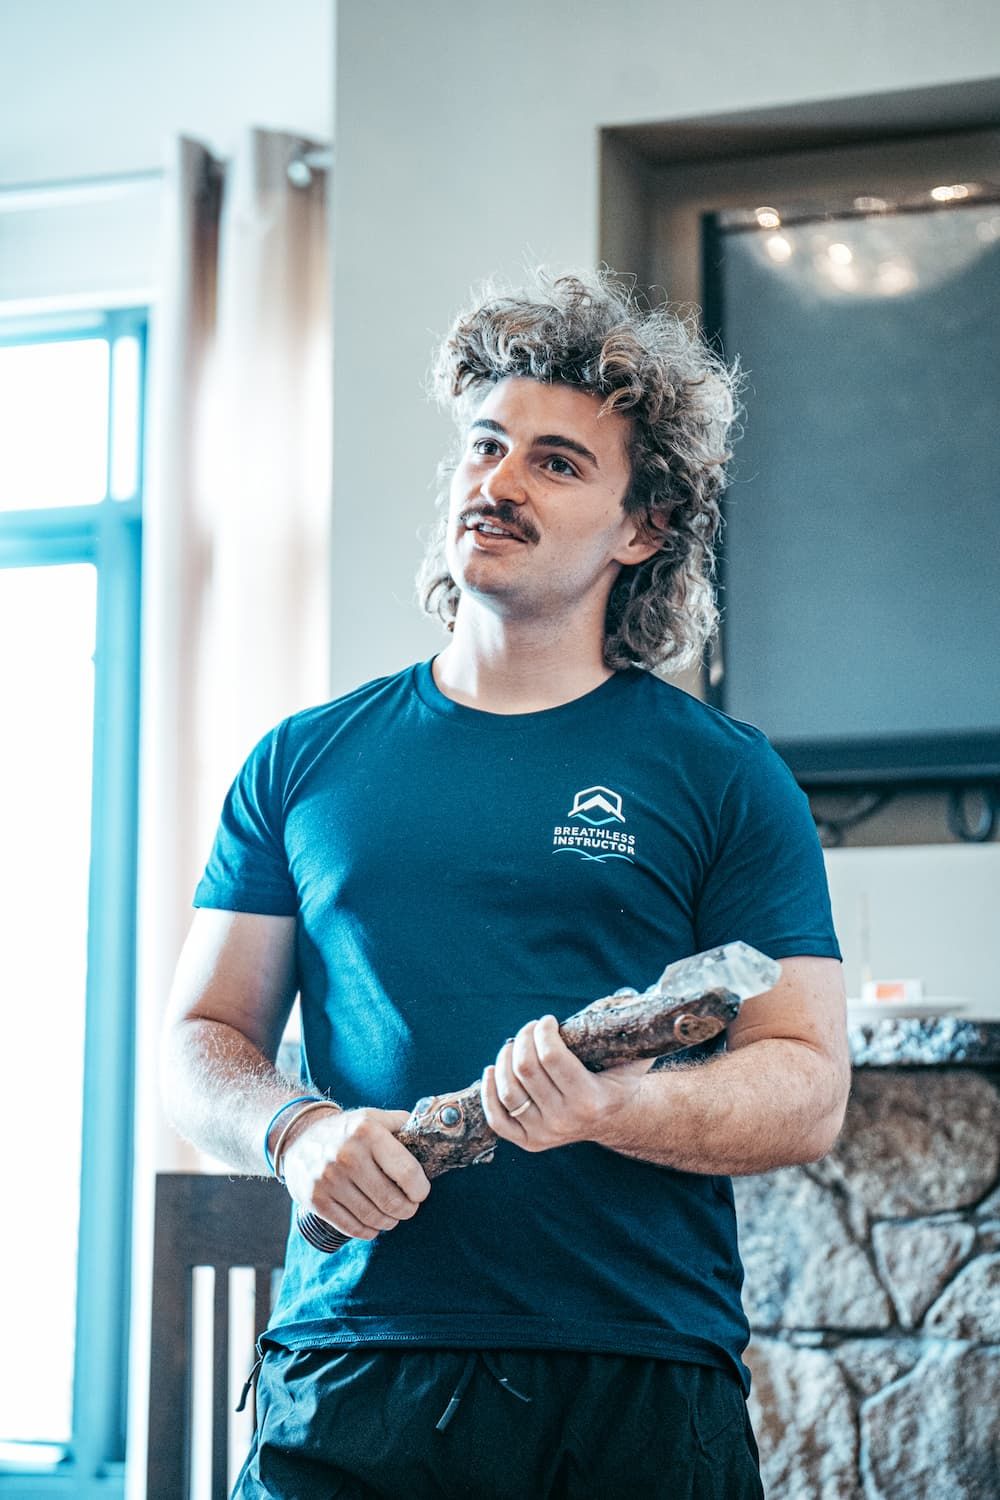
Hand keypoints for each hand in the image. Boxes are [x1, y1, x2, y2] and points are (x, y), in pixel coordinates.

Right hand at [281, 1107, 430, 1239]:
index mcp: (368, 1132)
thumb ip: (403, 1124)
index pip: (407, 1172)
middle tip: (409, 1208)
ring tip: (391, 1216)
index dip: (420, 1189)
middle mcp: (347, 1155)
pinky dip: (367, 1231)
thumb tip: (435, 1135)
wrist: (299, 1136)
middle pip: (391, 1200)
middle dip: (407, 1210)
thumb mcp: (374, 1117)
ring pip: (372, 1216)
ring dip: (389, 1222)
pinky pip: (351, 1226)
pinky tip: (373, 1225)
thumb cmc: (347, 1130)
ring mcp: (329, 1179)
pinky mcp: (315, 1199)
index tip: (420, 1192)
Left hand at [480, 1015, 653, 1152]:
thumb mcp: (634, 1059)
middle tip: (530, 1028)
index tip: (547, 1021)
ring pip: (508, 1091)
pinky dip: (488, 1092)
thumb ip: (632, 1033)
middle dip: (523, 1039)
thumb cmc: (619, 1082)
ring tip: (512, 1045)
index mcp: (591, 1099)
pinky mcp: (529, 1141)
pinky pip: (497, 1119)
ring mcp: (545, 1134)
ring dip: (503, 1059)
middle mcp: (565, 1120)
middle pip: (526, 1070)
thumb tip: (632, 1000)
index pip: (551, 1057)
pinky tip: (491, 1070)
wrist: (613, 1121)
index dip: (543, 1032)